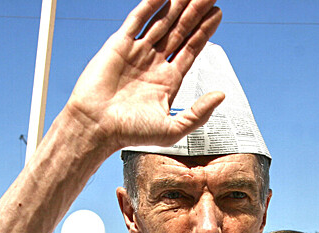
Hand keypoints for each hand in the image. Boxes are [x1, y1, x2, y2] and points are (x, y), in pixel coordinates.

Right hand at [65, 0, 224, 152]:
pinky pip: (137, 19)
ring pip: (162, 21)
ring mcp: (137, 52)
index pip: (191, 48)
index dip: (205, 30)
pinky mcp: (119, 44)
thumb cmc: (130, 134)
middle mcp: (154, 63)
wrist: (97, 127)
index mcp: (168, 80)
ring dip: (178, 5)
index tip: (217, 13)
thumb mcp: (173, 130)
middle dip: (196, 12)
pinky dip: (151, 6)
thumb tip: (221, 95)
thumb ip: (199, 113)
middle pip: (180, 30)